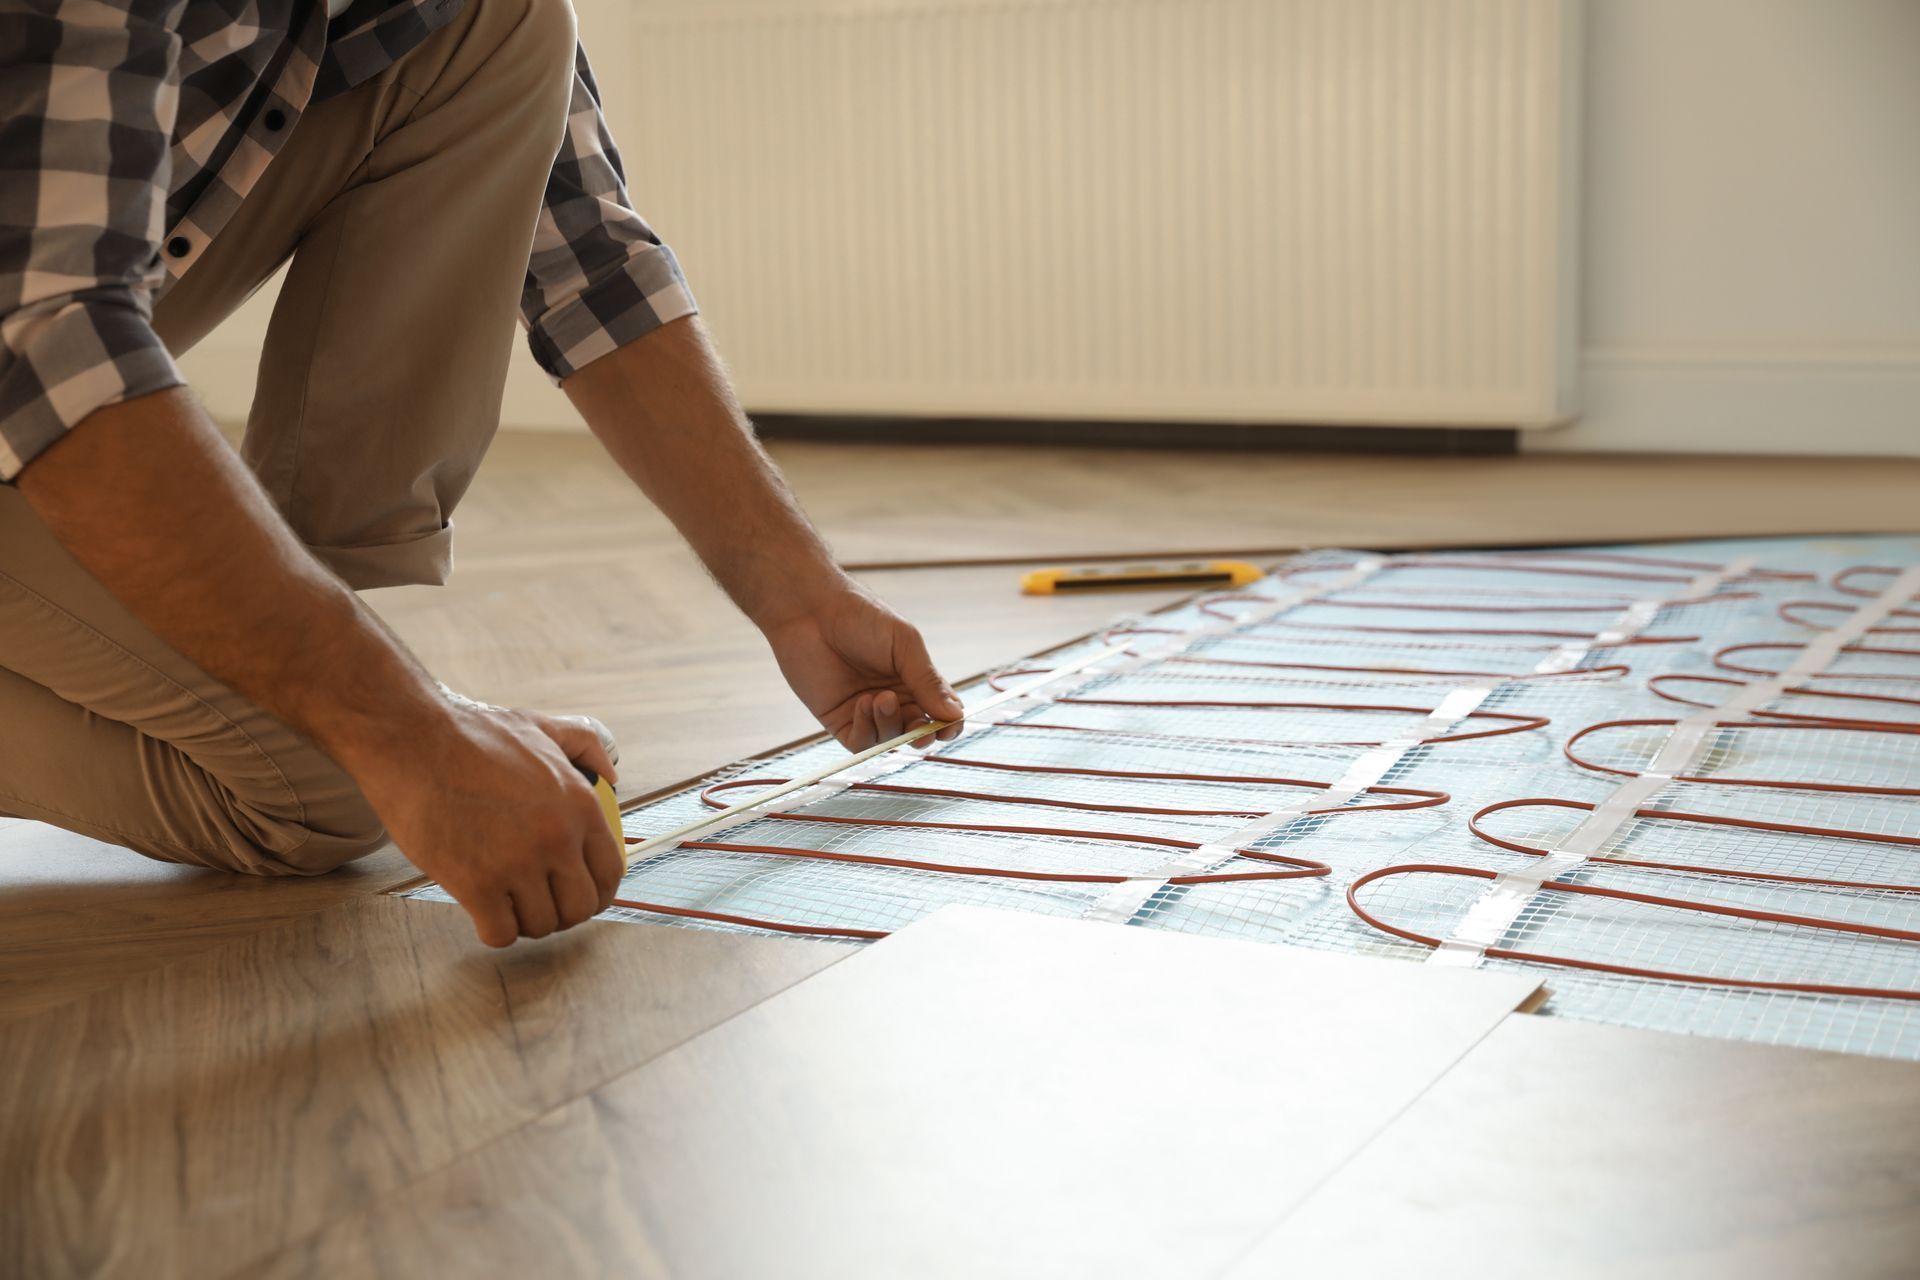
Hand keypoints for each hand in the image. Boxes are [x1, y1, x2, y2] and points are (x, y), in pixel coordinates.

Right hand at [351, 702, 624, 946]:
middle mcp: (557, 839)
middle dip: (562, 912)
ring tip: (507, 902)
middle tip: (539, 902)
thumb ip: (584, 747)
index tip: (577, 895)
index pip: (610, 873)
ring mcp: (517, 864)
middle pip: (581, 908)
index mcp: (580, 805)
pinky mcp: (476, 884)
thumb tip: (611, 775)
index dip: (597, 892)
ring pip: (541, 925)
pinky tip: (483, 909)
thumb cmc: (471, 734)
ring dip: (526, 921)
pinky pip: (501, 933)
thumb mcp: (542, 727)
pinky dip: (494, 929)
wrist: (412, 740)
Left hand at [762, 585, 965, 750]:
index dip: (949, 724)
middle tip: (924, 731)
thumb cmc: (862, 618)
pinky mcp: (840, 720)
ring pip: (890, 739)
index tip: (950, 727)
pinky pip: (861, 742)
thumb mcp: (904, 645)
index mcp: (914, 680)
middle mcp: (894, 699)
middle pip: (918, 732)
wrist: (813, 612)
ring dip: (891, 724)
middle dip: (923, 735)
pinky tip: (862, 704)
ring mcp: (866, 711)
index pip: (940, 711)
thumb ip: (928, 681)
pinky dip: (867, 729)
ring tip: (881, 698)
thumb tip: (955, 715)